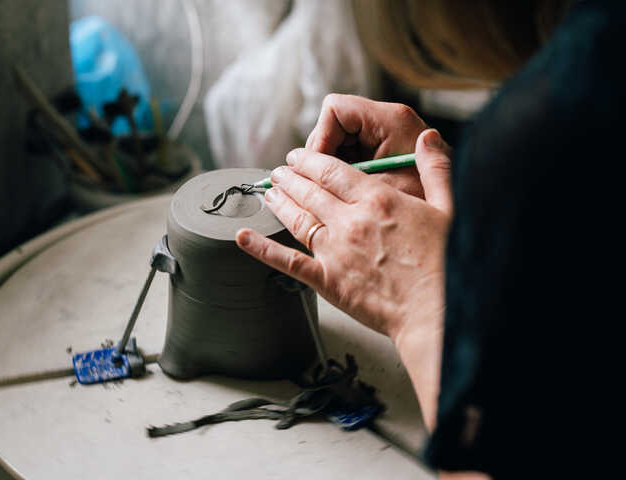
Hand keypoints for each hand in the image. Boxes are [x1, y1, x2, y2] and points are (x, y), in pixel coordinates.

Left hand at [237, 129, 451, 340]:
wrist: (435, 311)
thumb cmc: (446, 263)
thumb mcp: (450, 208)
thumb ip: (436, 169)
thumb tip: (428, 137)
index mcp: (377, 199)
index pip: (333, 171)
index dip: (312, 160)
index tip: (300, 155)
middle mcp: (349, 221)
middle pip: (310, 191)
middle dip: (291, 176)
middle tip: (279, 169)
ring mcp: (334, 251)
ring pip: (297, 218)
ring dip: (279, 201)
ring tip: (267, 191)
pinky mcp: (327, 280)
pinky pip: (287, 261)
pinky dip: (261, 248)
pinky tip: (243, 237)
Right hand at [306, 94, 432, 198]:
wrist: (464, 211)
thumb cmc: (432, 203)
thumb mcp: (388, 192)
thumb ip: (349, 179)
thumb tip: (309, 173)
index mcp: (391, 121)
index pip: (335, 110)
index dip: (320, 138)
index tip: (317, 168)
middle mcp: (387, 121)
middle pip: (331, 125)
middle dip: (321, 156)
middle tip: (320, 186)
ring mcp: (384, 134)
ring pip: (336, 141)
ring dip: (330, 167)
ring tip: (334, 194)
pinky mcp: (382, 149)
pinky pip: (349, 153)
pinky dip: (342, 173)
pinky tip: (346, 194)